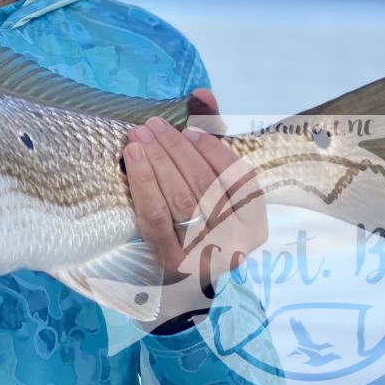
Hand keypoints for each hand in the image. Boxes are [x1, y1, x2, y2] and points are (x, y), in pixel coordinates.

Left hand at [123, 89, 267, 325]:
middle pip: (207, 187)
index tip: (193, 128)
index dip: (217, 151)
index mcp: (253, 222)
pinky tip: (131, 160)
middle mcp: (236, 243)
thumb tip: (201, 94)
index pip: (241, 182)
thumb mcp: (211, 183)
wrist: (175, 290)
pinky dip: (142, 184)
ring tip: (139, 135)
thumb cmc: (196, 222)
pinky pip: (155, 218)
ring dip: (157, 162)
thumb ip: (211, 137)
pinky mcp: (170, 265)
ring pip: (181, 200)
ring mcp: (203, 258)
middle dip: (178, 150)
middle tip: (154, 124)